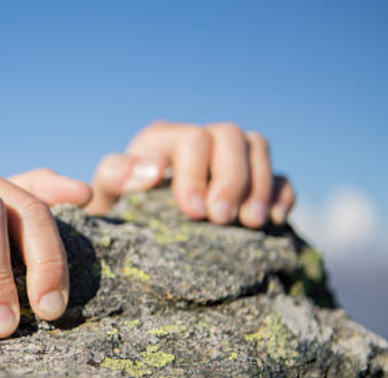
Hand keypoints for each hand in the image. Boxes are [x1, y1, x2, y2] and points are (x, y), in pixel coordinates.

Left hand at [85, 121, 295, 227]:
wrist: (129, 230)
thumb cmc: (116, 210)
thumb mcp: (105, 194)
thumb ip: (115, 176)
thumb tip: (151, 169)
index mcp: (162, 139)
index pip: (191, 139)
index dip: (196, 173)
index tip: (193, 212)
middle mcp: (200, 140)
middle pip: (230, 137)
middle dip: (231, 179)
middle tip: (222, 219)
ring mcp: (228, 157)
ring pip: (257, 147)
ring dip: (260, 185)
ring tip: (251, 223)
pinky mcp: (251, 180)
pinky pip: (279, 174)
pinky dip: (282, 193)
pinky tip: (275, 221)